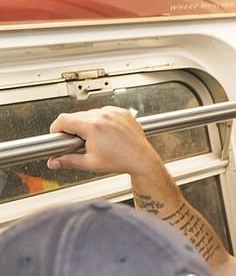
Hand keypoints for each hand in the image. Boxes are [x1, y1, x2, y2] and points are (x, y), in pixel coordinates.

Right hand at [47, 106, 162, 176]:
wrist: (142, 160)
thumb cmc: (120, 162)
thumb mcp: (90, 163)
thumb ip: (68, 161)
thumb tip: (53, 162)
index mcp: (93, 126)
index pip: (63, 120)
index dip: (56, 128)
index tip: (57, 135)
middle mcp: (103, 116)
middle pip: (76, 116)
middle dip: (73, 128)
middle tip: (77, 142)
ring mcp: (114, 112)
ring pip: (90, 113)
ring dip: (88, 123)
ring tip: (95, 139)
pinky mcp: (122, 112)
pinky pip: (105, 112)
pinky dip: (102, 119)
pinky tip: (106, 132)